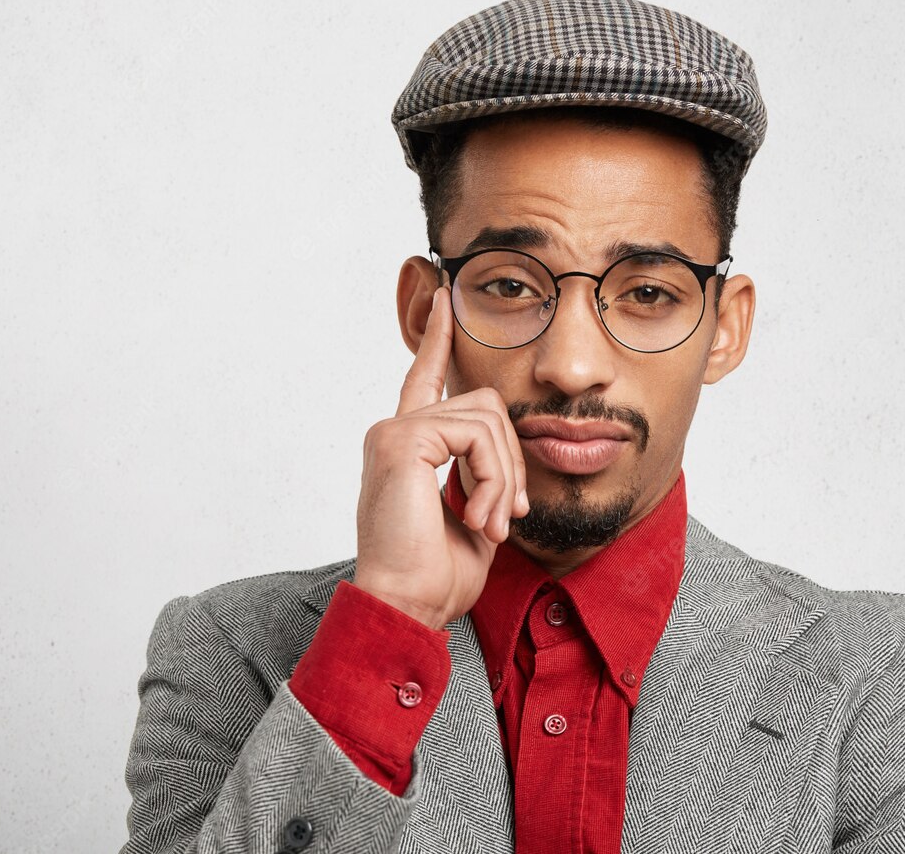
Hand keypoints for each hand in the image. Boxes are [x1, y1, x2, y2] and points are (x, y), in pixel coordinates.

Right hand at [353, 287, 528, 629]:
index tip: (445, 299)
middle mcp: (394, 431)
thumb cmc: (434, 578)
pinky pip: (475, 436)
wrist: (406, 605)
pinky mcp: (401, 440)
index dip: (438, 340)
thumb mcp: (473, 520)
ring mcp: (394, 432)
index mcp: (407, 446)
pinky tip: (476, 516)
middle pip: (485, 406)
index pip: (425, 379)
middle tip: (506, 515)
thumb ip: (485, 482)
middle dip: (510, 460)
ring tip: (488, 523)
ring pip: (488, 420)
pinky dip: (491, 479)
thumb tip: (507, 469)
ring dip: (503, 478)